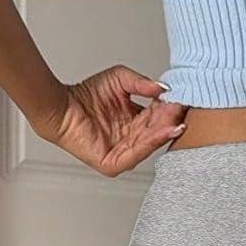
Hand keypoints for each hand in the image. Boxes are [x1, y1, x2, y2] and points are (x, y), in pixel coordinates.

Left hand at [34, 67, 187, 176]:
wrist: (62, 107)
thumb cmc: (85, 95)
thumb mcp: (120, 80)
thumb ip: (141, 83)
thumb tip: (163, 88)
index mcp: (133, 122)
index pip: (156, 118)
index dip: (169, 109)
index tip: (182, 100)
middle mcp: (130, 140)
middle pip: (155, 132)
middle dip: (169, 121)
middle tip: (182, 111)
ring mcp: (122, 154)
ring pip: (148, 144)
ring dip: (164, 133)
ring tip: (176, 122)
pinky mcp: (113, 164)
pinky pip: (135, 155)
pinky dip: (150, 143)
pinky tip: (160, 133)